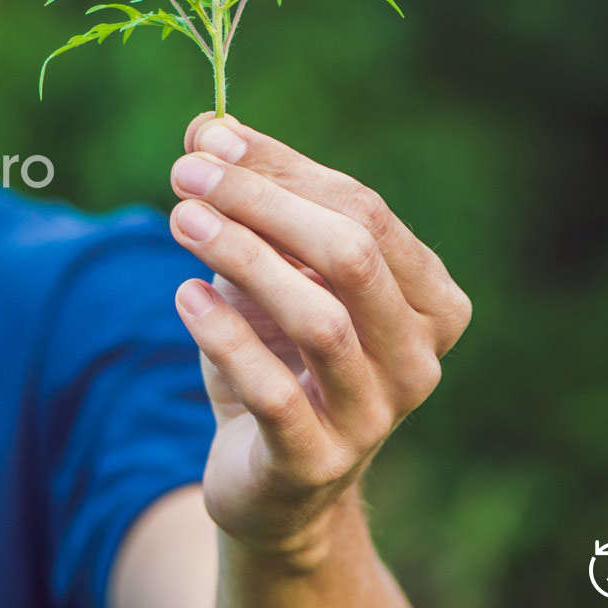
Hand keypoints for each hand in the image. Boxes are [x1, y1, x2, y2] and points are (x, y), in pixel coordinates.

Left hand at [166, 113, 470, 562]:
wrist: (273, 480)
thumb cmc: (279, 356)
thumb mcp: (270, 272)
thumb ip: (252, 199)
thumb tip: (207, 128)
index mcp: (427, 298)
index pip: (362, 209)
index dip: (282, 169)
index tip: (207, 142)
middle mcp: (418, 357)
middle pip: (351, 254)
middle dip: (262, 204)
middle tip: (186, 176)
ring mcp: (375, 414)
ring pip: (320, 320)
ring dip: (242, 257)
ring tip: (180, 221)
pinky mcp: (317, 461)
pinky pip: (276, 390)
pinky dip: (226, 335)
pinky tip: (185, 295)